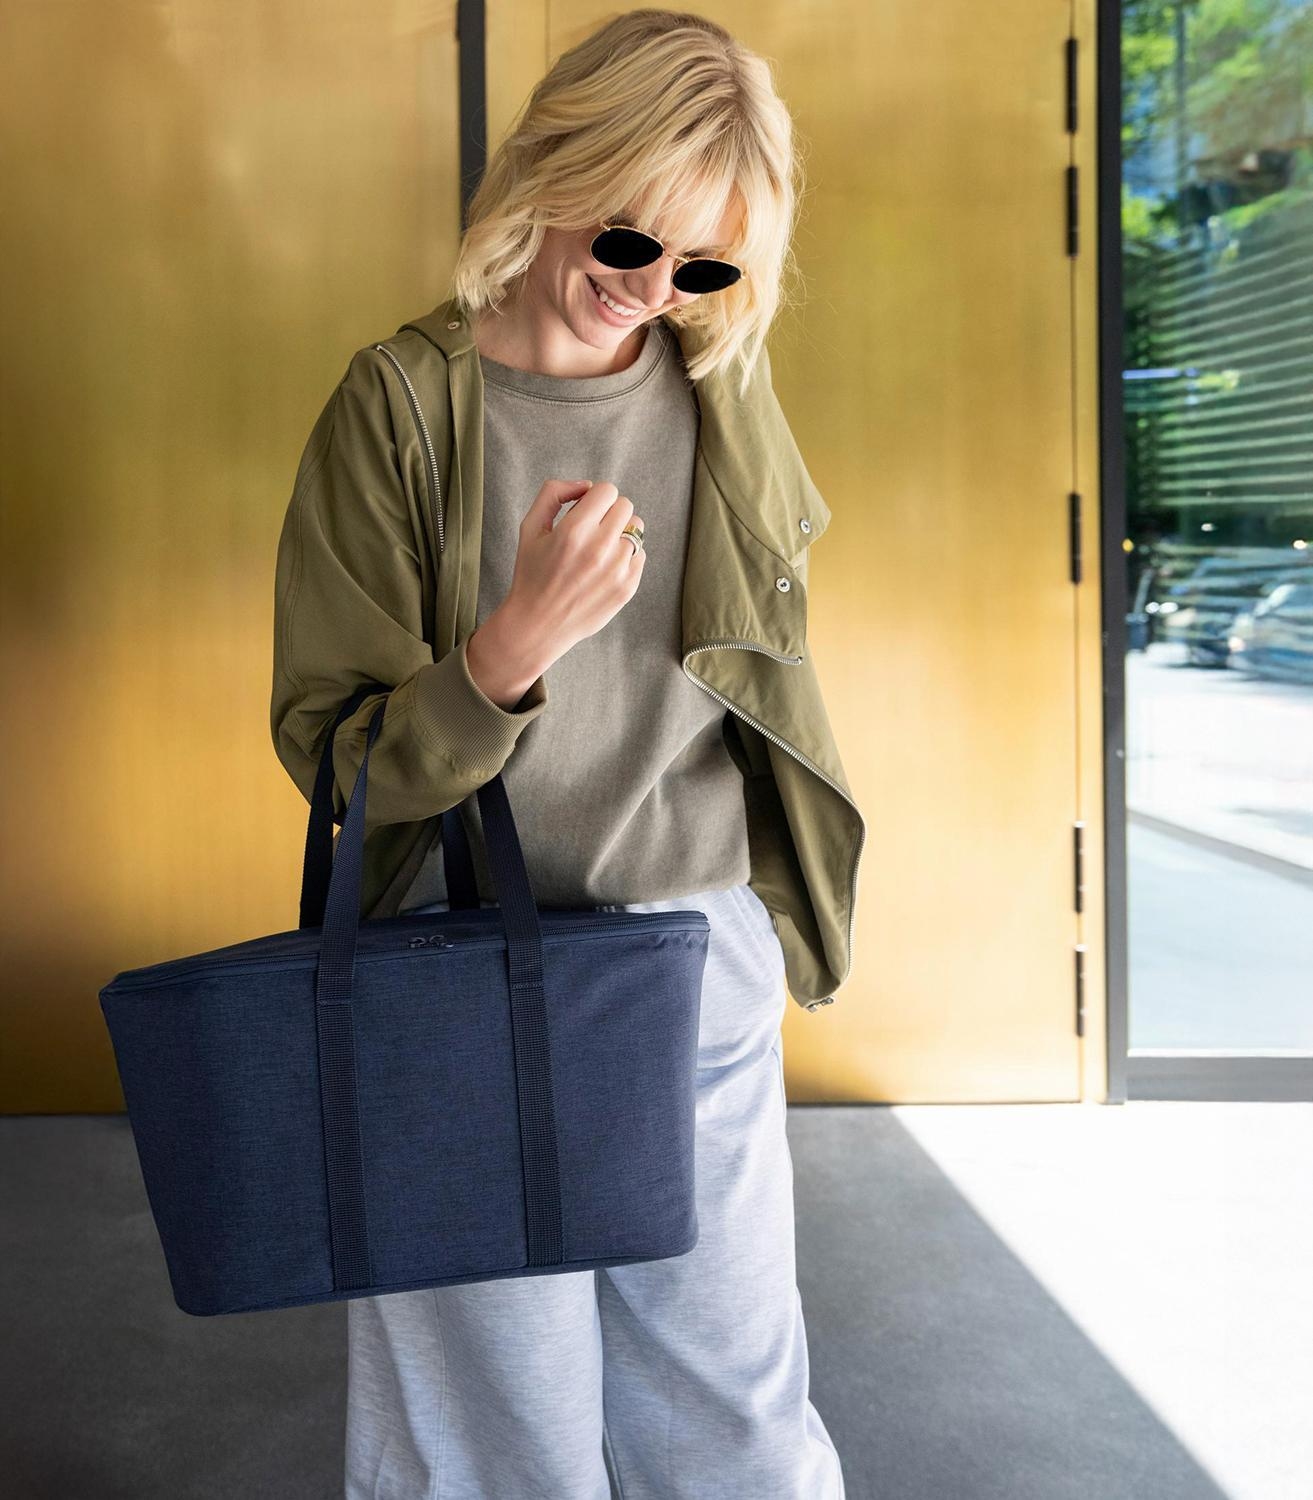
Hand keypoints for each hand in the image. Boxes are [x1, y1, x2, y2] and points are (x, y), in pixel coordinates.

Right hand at [465, 479, 645, 709]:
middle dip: (609, 512)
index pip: (607, 491)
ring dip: (620, 533)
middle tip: (592, 529)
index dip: (595, 498)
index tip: (585, 511)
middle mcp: (600, 548)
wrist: (539, 625)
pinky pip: (641, 554)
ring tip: (600, 549)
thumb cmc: (532, 574)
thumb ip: (554, 493)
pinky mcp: (628, 587)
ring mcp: (617, 570)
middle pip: (625, 506)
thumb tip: (586, 486)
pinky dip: (626, 556)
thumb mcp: (530, 527)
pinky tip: (605, 568)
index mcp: (574, 531)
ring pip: (637, 529)